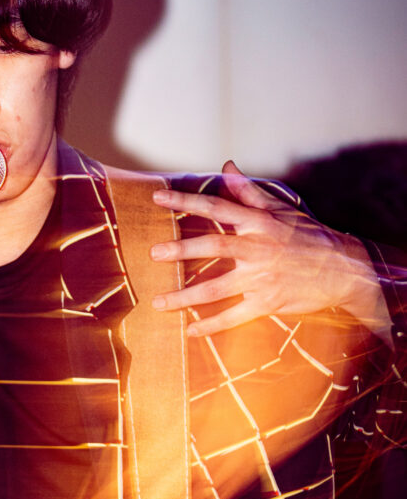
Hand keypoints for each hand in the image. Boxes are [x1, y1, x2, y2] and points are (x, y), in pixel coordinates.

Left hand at [150, 160, 390, 338]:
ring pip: (216, 288)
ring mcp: (262, 278)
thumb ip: (248, 192)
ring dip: (184, 297)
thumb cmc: (309, 236)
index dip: (185, 200)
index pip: (216, 206)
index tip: (157, 197)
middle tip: (154, 253)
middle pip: (213, 245)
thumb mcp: (281, 210)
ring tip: (158, 303)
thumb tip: (227, 167)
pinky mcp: (267, 303)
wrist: (344, 270)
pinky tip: (190, 331)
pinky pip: (233, 317)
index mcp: (258, 223)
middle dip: (181, 249)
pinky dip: (211, 326)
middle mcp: (257, 248)